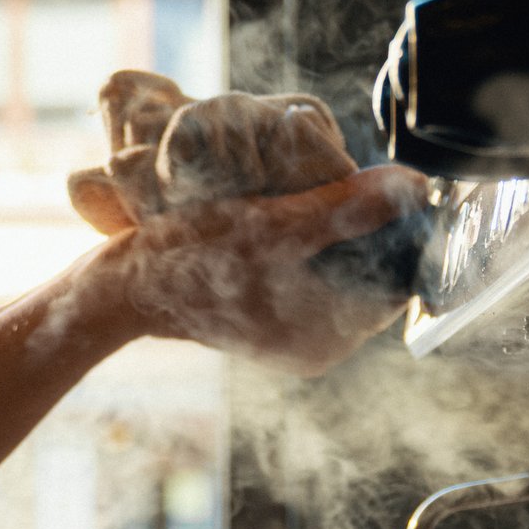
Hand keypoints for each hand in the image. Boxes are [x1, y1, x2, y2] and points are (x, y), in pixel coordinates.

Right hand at [90, 165, 424, 373]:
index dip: (394, 230)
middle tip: (338, 181)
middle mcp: (315, 346)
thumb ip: (347, 207)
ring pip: (333, 273)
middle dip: (357, 227)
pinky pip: (300, 278)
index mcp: (327, 336)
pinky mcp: (261, 324)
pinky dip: (298, 246)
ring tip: (307, 193)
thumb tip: (415, 186)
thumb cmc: (189, 256)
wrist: (114, 287)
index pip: (394, 280)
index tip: (379, 186)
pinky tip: (280, 214)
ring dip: (326, 231)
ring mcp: (286, 338)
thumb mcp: (273, 223)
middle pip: (365, 275)